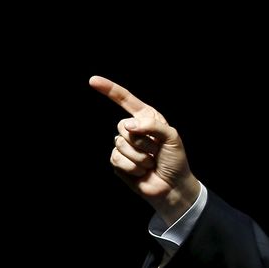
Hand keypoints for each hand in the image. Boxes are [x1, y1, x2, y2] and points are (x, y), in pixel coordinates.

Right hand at [89, 75, 199, 223]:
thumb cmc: (175, 161)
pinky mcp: (119, 162)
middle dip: (142, 142)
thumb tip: (129, 126)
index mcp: (147, 119)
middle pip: (122, 126)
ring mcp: (125, 146)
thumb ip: (153, 126)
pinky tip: (142, 172)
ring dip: (140, 157)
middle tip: (155, 152)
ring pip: (120, 144)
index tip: (93, 81)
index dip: (110, 90)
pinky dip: (133, 167)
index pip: (126, 100)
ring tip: (150, 163)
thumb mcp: (172, 138)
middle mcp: (134, 130)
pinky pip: (117, 159)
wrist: (173, 187)